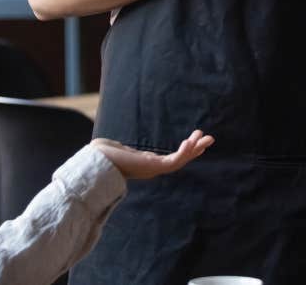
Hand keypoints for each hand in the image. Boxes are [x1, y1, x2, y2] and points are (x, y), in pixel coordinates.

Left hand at [91, 129, 213, 179]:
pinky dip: (184, 152)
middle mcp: (152, 168)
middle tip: (209, 138)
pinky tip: (190, 142)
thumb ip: (117, 148)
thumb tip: (103, 144)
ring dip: (194, 149)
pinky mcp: (152, 167)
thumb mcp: (116, 148)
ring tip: (206, 137)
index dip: (184, 151)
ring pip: (180, 161)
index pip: (170, 159)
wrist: (95, 160)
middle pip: (179, 160)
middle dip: (195, 150)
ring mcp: (153, 169)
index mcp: (146, 164)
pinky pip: (173, 161)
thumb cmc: (101, 154)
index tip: (193, 139)